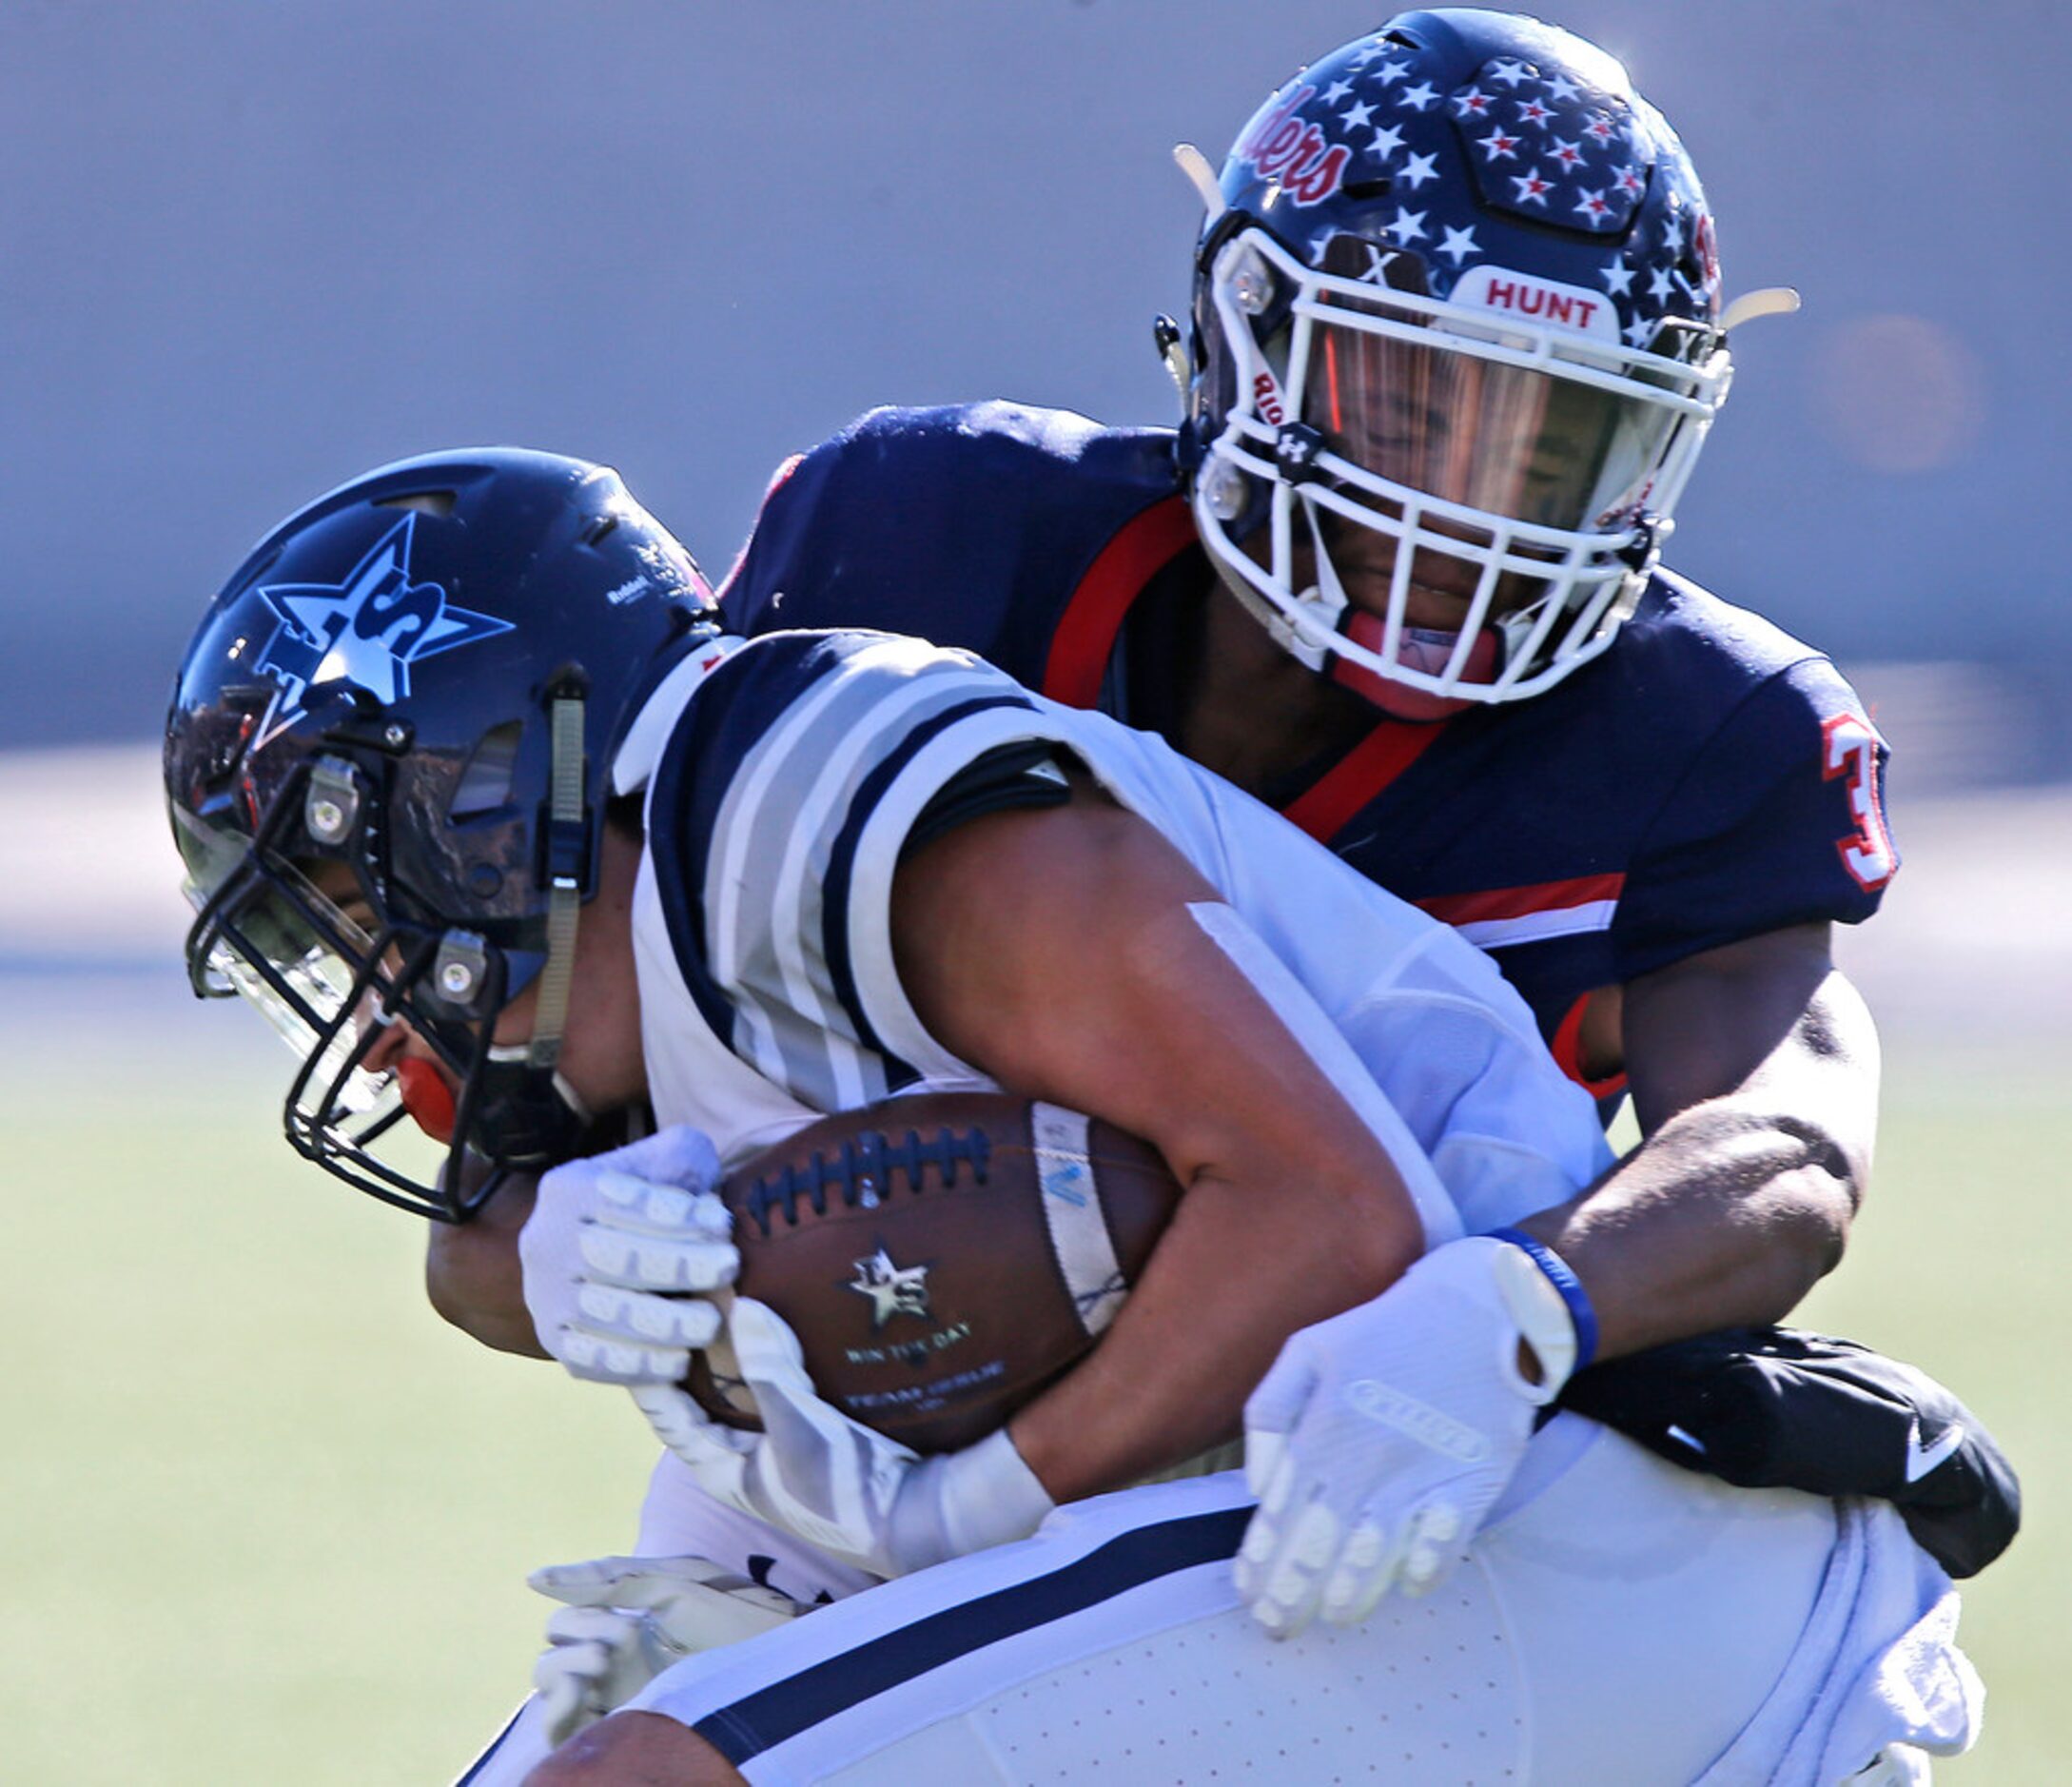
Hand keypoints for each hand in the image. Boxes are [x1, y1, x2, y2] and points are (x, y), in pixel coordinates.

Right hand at [518, 1125, 737, 1382]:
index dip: (679, 1217)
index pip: (627, 1202)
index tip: (722, 1226)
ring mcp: (544, 1295)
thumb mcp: (664, 1161)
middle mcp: (546, 1241)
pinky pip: (593, 1360)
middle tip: (728, 1268)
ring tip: (709, 1322)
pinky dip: (639, 1365)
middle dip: (680, 1266)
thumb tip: (697, 1191)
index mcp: (570, 1189)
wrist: (591, 1244)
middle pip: (616, 1259)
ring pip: (605, 1315)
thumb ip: (682, 1159)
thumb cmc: (645, 1201)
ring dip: (666, 1323)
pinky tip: (679, 1361)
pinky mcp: (553, 1340)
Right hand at [526, 1553, 805, 1744]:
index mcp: (624, 1624)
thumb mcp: (670, 1586)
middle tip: (610, 1649)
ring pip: (548, 1692)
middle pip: (547, 1659)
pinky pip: (562, 1732)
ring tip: (601, 1671)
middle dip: (568, 1649)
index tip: (613, 1622)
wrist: (777, 1659)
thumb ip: (607, 1579)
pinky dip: (559, 1717)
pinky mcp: (623, 1729)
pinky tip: (587, 1700)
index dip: (576, 1619)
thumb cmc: (731, 1615)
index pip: (562, 1623)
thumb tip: (532, 1578)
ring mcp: (616, 1700)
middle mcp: (613, 1665)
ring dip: (560, 1678)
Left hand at [630, 1297, 1054, 1577]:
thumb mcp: (799, 1426)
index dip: (649, 1373)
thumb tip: (740, 1306)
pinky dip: (778, 1355)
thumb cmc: (845, 1485)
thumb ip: (768, 1367)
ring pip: (745, 1389)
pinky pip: (784, 1385)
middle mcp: (745, 1459)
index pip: (667, 1415)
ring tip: (731, 1295)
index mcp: (723, 1469)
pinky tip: (784, 1319)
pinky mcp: (817, 1432)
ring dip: (738, 1350)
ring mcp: (781, 1447)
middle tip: (688, 1295)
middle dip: (695, 1351)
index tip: (642, 1323)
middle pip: (704, 1397)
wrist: (915, 1517)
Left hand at [1235, 1236, 1577, 1637]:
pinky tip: (1406, 1588)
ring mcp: (1420, 1473)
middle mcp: (1366, 1457)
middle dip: (1290, 1595)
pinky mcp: (1471, 1481)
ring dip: (1348, 1597)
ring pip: (1373, 1556)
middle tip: (1275, 1625)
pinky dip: (1421, 1572)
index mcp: (1322, 1427)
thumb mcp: (1308, 1349)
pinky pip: (1442, 1545)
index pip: (1279, 1515)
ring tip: (1332, 1617)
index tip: (1247, 1592)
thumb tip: (1257, 1488)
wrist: (1483, 1307)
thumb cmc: (1386, 1328)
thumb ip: (1269, 1413)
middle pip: (1317, 1546)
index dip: (1260, 1561)